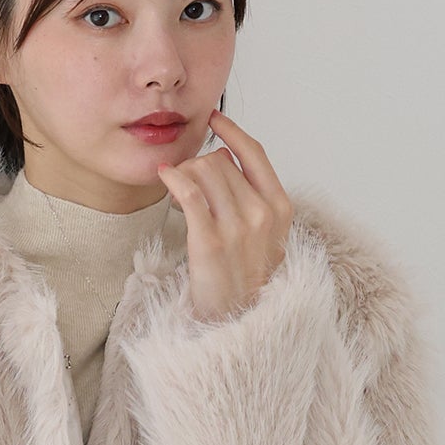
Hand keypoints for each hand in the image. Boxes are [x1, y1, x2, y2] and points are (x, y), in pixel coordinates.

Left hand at [156, 108, 294, 324]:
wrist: (239, 325)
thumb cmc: (247, 282)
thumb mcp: (267, 238)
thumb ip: (256, 201)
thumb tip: (227, 160)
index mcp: (279, 209)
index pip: (255, 153)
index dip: (232, 131)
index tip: (216, 119)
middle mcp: (262, 214)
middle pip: (221, 161)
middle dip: (199, 166)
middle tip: (188, 186)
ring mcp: (237, 228)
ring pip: (203, 172)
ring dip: (184, 176)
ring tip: (180, 198)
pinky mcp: (209, 242)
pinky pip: (188, 192)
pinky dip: (173, 179)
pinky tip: (164, 178)